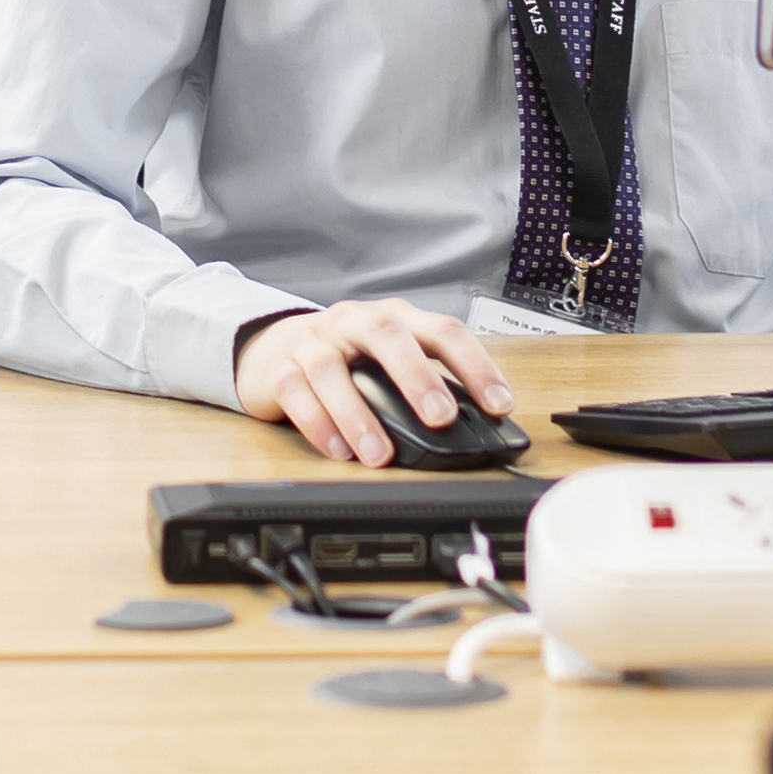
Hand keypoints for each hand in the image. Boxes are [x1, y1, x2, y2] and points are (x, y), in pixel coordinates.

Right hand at [232, 300, 515, 466]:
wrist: (272, 346)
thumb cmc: (345, 356)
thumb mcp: (388, 359)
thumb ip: (424, 383)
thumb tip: (473, 427)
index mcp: (395, 318)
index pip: (443, 331)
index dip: (475, 366)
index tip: (500, 404)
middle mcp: (354, 322)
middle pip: (387, 336)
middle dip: (417, 378)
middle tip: (440, 418)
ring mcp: (314, 342)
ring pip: (333, 371)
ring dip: (359, 415)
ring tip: (380, 455)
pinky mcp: (279, 369)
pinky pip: (296, 393)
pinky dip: (318, 425)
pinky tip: (339, 451)